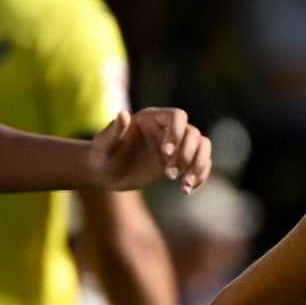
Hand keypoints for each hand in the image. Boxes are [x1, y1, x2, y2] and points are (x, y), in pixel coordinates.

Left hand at [85, 108, 212, 193]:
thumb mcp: (104, 144)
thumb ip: (114, 130)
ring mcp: (176, 145)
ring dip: (198, 166)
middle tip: (169, 174)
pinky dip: (200, 176)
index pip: (178, 116)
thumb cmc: (102, 155)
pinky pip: (202, 163)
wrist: (107, 172)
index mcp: (151, 118)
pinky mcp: (180, 161)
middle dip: (186, 155)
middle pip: (193, 133)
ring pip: (203, 146)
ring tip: (185, 185)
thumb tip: (123, 114)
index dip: (177, 133)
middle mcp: (167, 129)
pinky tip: (186, 190)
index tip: (166, 153)